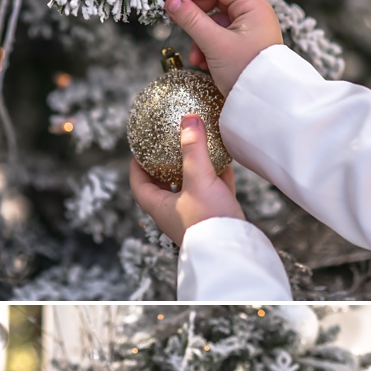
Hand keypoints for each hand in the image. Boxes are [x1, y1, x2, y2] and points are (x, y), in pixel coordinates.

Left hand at [130, 114, 243, 244]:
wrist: (234, 251)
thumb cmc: (208, 220)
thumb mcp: (198, 180)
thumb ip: (193, 149)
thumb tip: (187, 119)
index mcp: (161, 208)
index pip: (139, 186)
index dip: (136, 168)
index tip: (138, 151)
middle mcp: (175, 214)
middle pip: (163, 188)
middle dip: (164, 168)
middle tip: (167, 148)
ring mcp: (195, 217)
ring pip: (191, 190)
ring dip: (192, 171)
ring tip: (197, 150)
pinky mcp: (216, 218)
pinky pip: (214, 193)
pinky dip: (217, 178)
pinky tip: (225, 163)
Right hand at [164, 0, 282, 95]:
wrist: (264, 103)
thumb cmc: (246, 71)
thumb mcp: (214, 44)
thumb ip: (191, 20)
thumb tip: (172, 2)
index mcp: (252, 6)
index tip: (173, 0)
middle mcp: (253, 14)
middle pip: (216, 2)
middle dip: (196, 17)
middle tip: (180, 26)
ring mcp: (249, 30)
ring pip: (216, 23)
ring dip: (200, 38)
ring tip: (196, 57)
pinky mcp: (244, 46)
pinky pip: (221, 38)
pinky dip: (208, 48)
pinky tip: (204, 64)